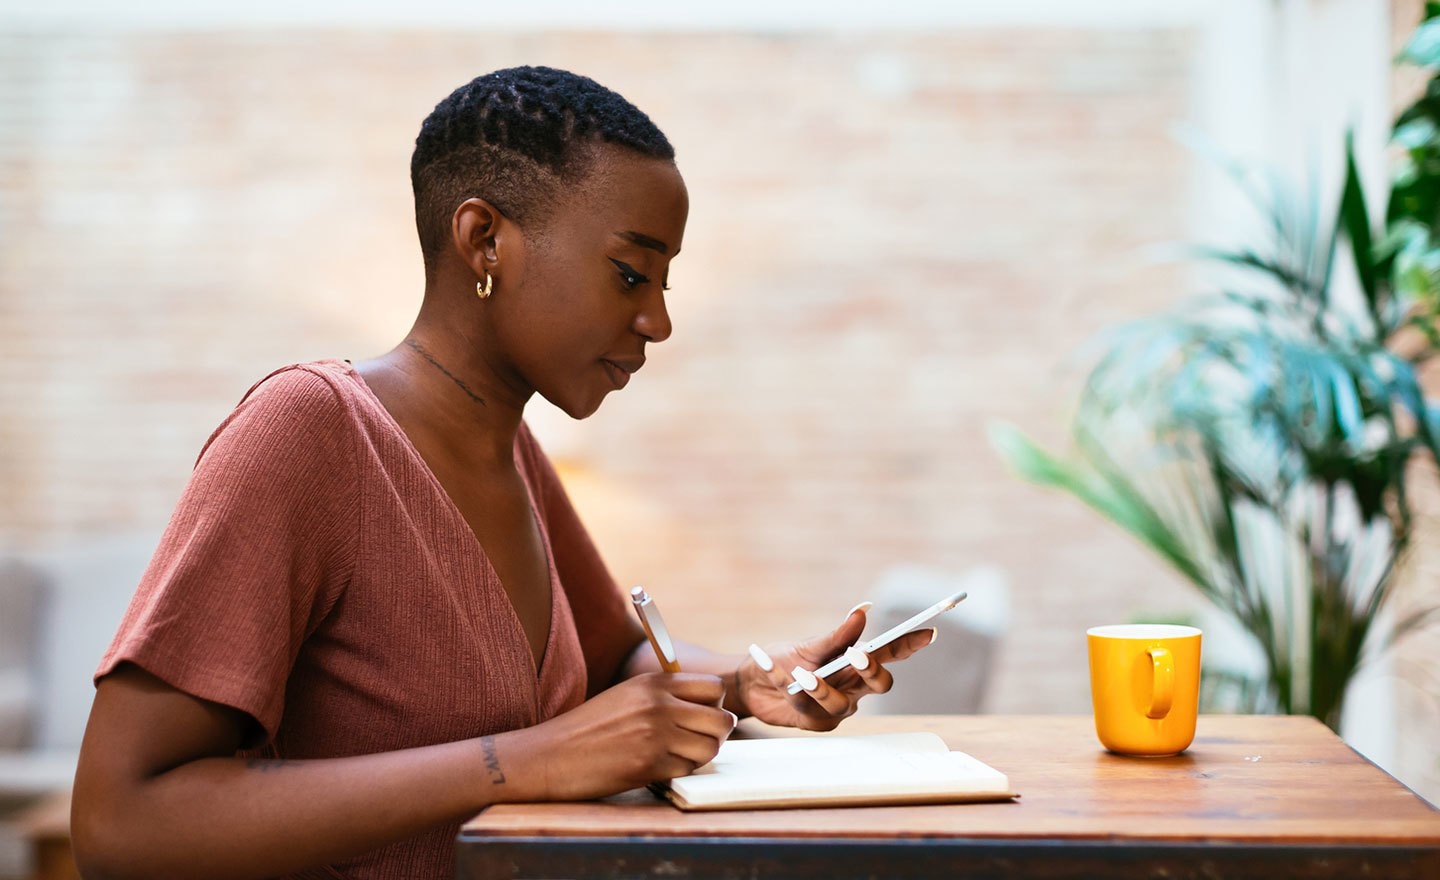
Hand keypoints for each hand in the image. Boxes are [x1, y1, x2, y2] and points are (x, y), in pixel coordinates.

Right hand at [502, 673, 735, 801]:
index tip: (702, 717)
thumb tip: (708, 708)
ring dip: (698, 756)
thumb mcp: (627, 696)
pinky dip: (678, 772)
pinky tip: (656, 768)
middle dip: (715, 734)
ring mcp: (655, 734)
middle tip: (697, 742)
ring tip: (676, 756)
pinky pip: (687, 770)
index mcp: (654, 682)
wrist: (551, 755)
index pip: (713, 687)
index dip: (715, 705)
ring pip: (710, 748)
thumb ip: (664, 695)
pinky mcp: (649, 764)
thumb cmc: (589, 727)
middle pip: (721, 719)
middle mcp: (659, 704)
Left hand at [736, 604, 935, 730]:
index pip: (889, 655)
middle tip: (858, 654)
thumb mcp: (812, 645)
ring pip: (839, 704)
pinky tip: (766, 664)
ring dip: (822, 689)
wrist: (753, 681)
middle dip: (872, 670)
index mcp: (857, 666)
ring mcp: (834, 708)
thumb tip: (863, 610)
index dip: (910, 646)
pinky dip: (781, 681)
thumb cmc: (787, 659)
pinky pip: (801, 704)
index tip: (929, 632)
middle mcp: (853, 689)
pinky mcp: (811, 721)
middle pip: (878, 685)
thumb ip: (839, 635)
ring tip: (803, 675)